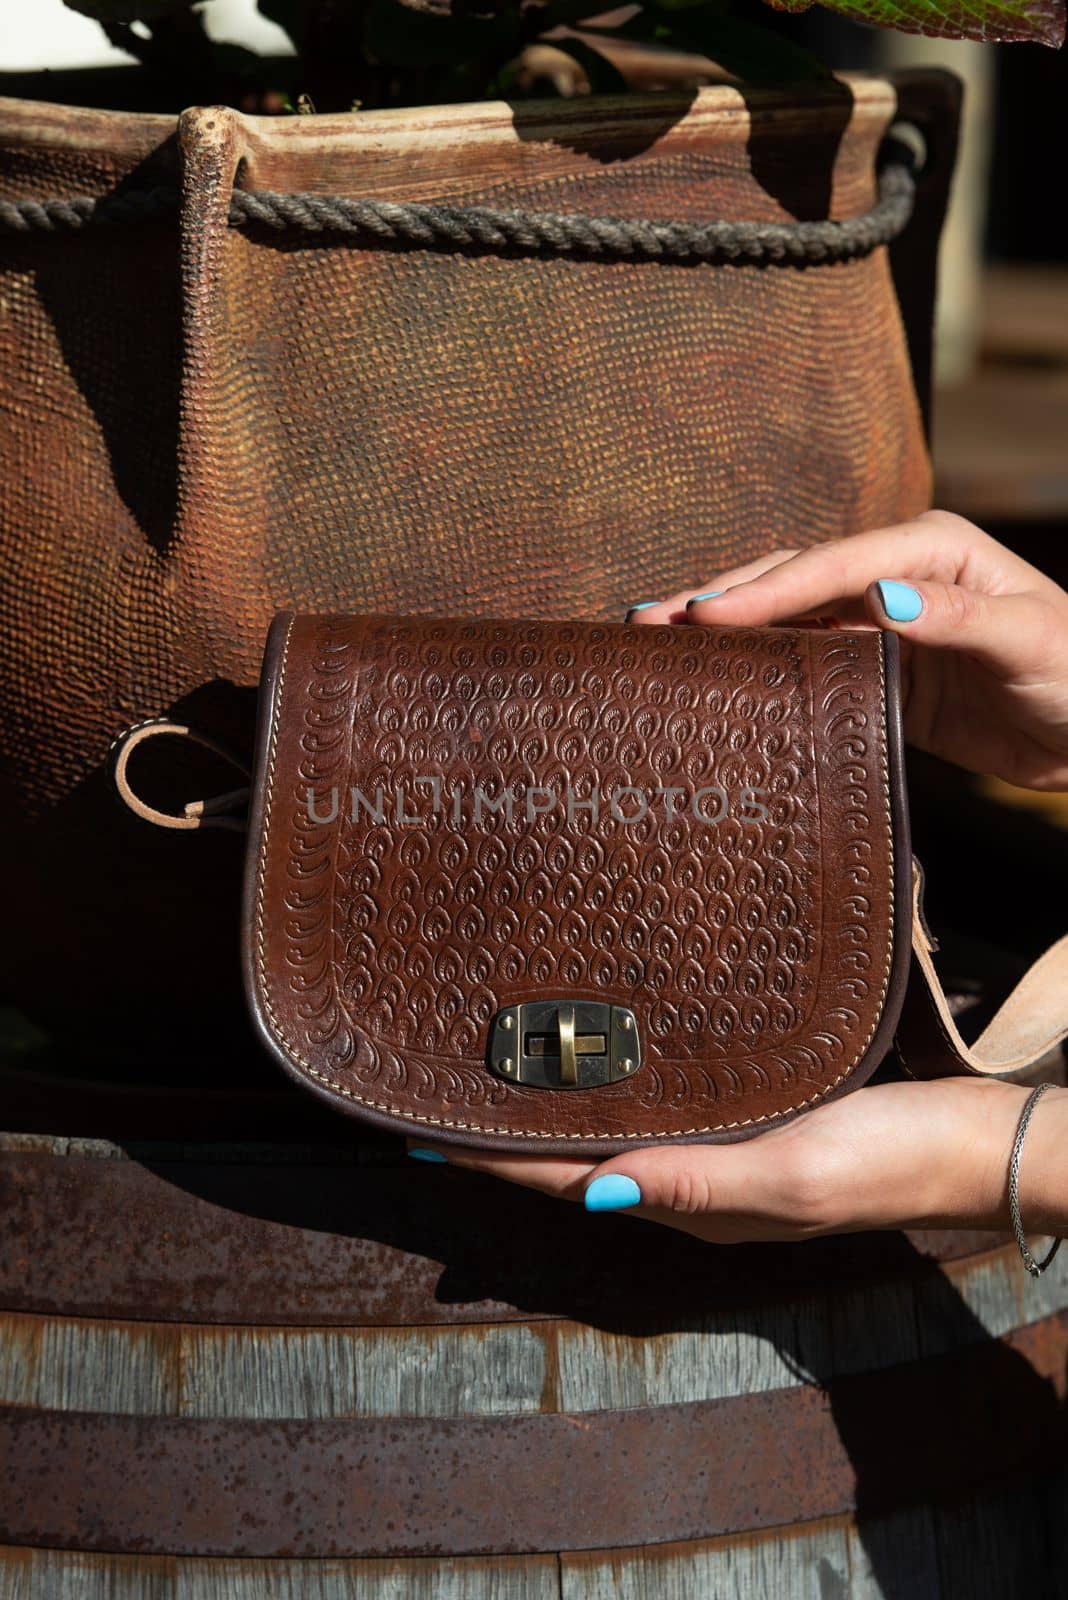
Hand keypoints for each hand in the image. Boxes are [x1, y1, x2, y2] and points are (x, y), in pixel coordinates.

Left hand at [410, 1079, 1067, 1243]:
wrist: (967, 1142)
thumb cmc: (886, 1156)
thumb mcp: (792, 1173)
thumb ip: (697, 1183)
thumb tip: (599, 1194)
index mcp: (693, 1204)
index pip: (569, 1181)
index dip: (494, 1160)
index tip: (423, 1131)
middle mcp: (694, 1183)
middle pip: (579, 1160)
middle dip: (508, 1135)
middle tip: (441, 1091)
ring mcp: (722, 1154)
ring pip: (615, 1131)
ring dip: (555, 1109)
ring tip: (496, 1070)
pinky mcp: (750, 1120)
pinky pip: (661, 1107)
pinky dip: (614, 1087)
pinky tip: (601, 1056)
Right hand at [626, 510, 1067, 789]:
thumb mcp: (1028, 637)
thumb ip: (955, 615)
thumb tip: (880, 595)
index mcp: (929, 548)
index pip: (832, 566)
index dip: (767, 590)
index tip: (706, 614)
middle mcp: (895, 575)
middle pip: (793, 578)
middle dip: (721, 596)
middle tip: (649, 618)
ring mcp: (880, 620)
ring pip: (788, 616)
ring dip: (726, 625)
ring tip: (656, 637)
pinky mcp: (875, 666)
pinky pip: (804, 658)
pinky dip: (757, 662)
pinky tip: (715, 673)